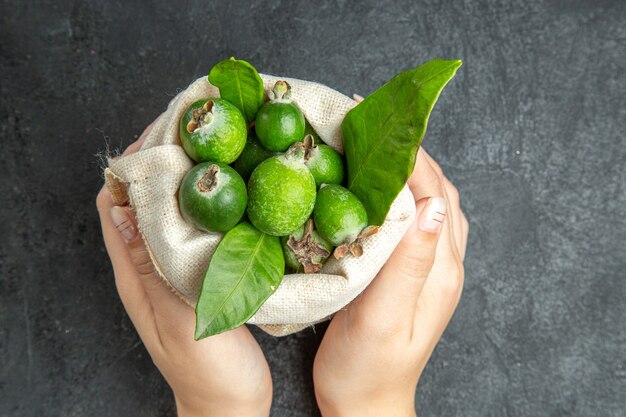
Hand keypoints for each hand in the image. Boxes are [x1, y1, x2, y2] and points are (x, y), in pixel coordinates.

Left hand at [96, 120, 271, 416]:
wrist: (230, 404)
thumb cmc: (207, 371)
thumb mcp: (178, 318)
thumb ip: (154, 266)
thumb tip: (124, 207)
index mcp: (135, 273)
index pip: (115, 202)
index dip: (131, 164)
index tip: (163, 132)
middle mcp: (151, 264)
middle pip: (144, 199)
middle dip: (163, 161)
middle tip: (199, 130)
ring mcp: (177, 269)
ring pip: (174, 210)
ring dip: (189, 179)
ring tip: (220, 151)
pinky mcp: (204, 275)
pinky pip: (201, 230)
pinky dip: (212, 205)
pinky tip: (238, 195)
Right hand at [313, 148, 467, 416]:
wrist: (367, 402)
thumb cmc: (367, 367)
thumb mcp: (384, 318)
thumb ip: (409, 262)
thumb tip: (431, 204)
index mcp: (440, 269)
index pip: (434, 193)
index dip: (410, 154)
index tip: (378, 123)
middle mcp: (443, 263)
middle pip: (438, 191)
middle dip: (411, 152)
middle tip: (373, 123)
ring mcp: (431, 269)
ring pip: (430, 203)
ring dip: (409, 169)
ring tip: (376, 146)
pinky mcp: (413, 274)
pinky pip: (415, 220)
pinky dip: (402, 194)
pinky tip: (378, 189)